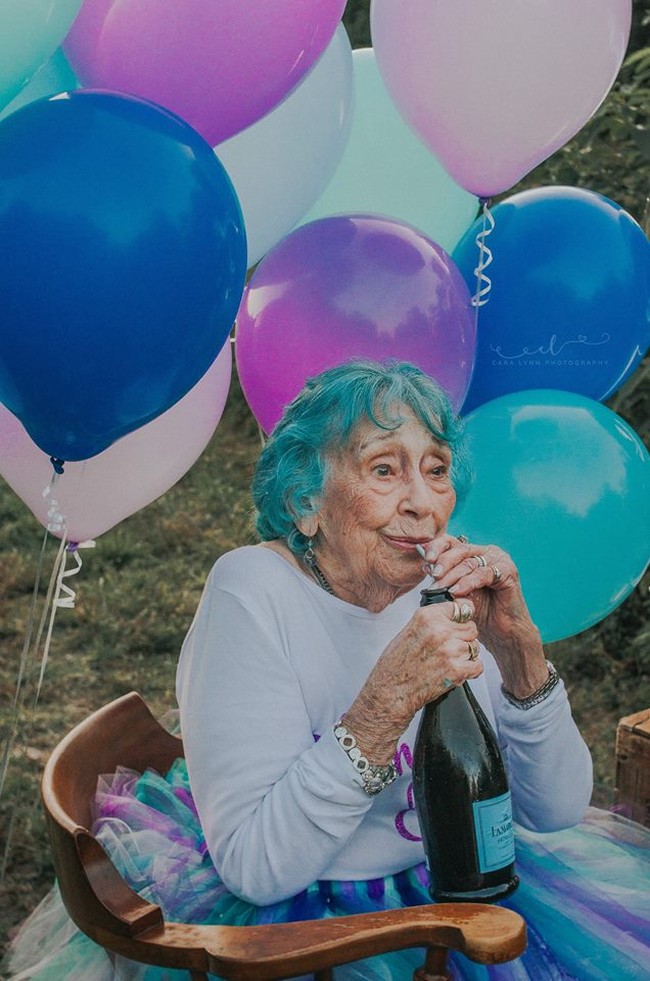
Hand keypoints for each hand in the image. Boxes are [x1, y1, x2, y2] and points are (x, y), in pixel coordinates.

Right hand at [341, 596, 482, 763]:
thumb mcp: (410, 629)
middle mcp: (440, 630)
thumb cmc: (396, 664)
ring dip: (467, 655)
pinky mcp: (456, 670)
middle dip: (464, 637)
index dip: (461, 617)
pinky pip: (478, 665)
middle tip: (451, 647)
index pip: (460, 607)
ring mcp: (450, 650)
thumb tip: (455, 614)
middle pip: (471, 628)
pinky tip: (457, 671)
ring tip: (449, 661)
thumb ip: (432, 620)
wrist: (392, 691)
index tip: (459, 622)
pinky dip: (471, 670)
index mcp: (427, 616)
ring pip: (475, 646)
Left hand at [420, 534, 547, 696]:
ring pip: (470, 562)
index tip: (426, 560)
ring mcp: (499, 560)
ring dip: (453, 575)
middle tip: (434, 575)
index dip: (437, 548)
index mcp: (472, 553)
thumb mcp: (455, 593)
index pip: (451, 542)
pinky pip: (484, 573)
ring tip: (442, 588)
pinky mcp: (508, 571)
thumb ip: (443, 579)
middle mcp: (486, 552)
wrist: (501, 633)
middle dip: (443, 562)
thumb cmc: (478, 613)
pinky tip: (457, 591)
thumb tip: (424, 565)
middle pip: (460, 549)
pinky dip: (468, 582)